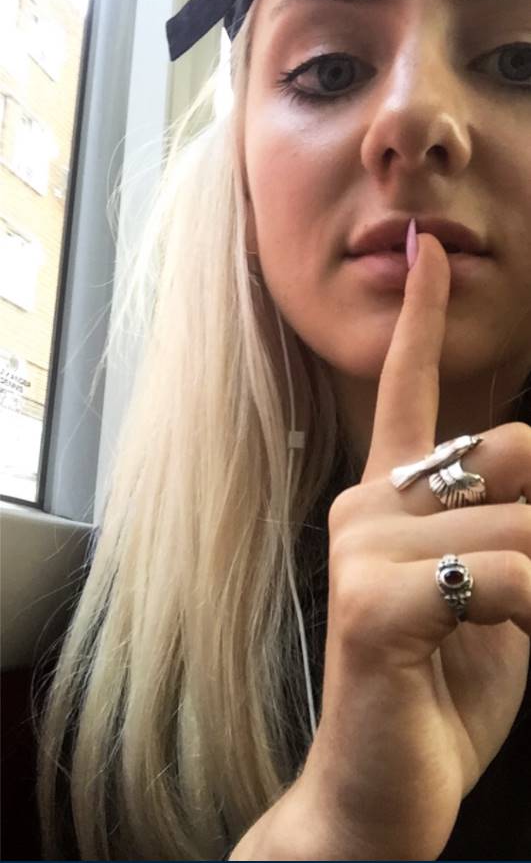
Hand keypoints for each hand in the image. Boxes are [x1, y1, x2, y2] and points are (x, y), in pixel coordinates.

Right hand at [296, 233, 530, 860]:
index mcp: (388, 498)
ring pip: (516, 525)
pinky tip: (503, 643)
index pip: (407, 389)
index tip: (430, 252)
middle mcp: (365, 505)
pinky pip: (499, 578)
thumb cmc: (440, 686)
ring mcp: (361, 548)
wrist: (379, 788)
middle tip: (525, 589)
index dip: (423, 318)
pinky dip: (529, 609)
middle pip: (506, 453)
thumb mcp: (497, 596)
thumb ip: (513, 532)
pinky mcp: (372, 602)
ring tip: (514, 624)